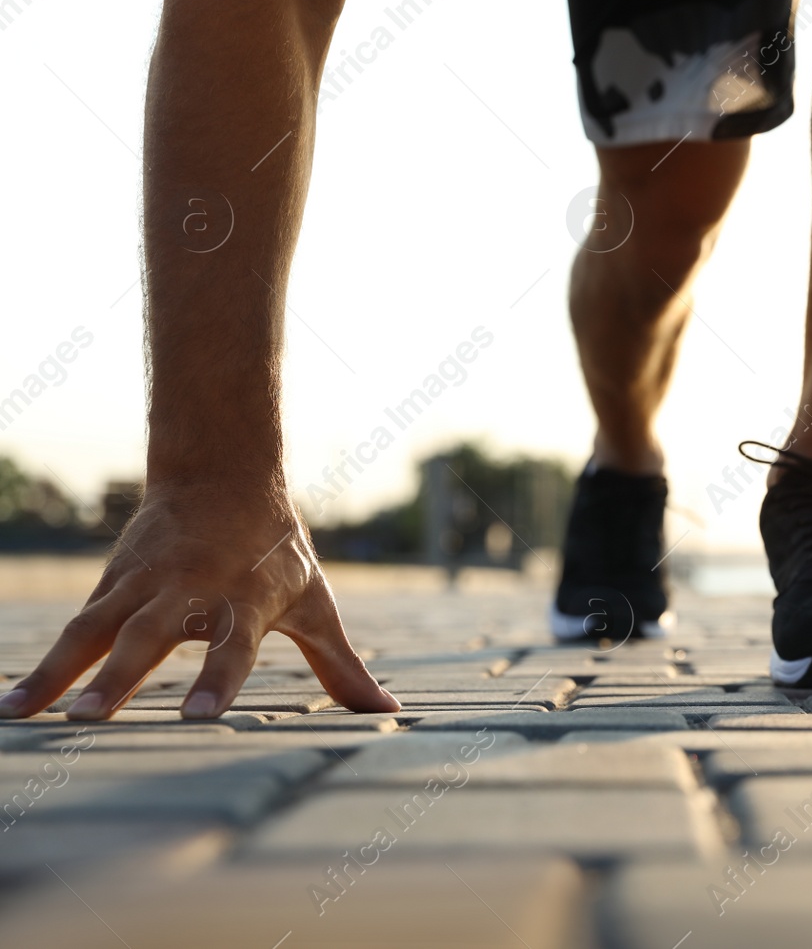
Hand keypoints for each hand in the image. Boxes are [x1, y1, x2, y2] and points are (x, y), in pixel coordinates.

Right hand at [0, 480, 398, 720]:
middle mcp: (190, 590)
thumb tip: (389, 714)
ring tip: (21, 715)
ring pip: (94, 628)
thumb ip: (342, 665)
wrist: (223, 475)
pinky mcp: (112, 584)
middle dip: (118, 677)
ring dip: (56, 671)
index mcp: (245, 599)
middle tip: (88, 720)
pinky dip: (42, 662)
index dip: (217, 678)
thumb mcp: (315, 602)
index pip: (234, 645)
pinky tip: (13, 704)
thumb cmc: (277, 553)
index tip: (197, 717)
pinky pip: (74, 627)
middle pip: (150, 635)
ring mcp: (144, 584)